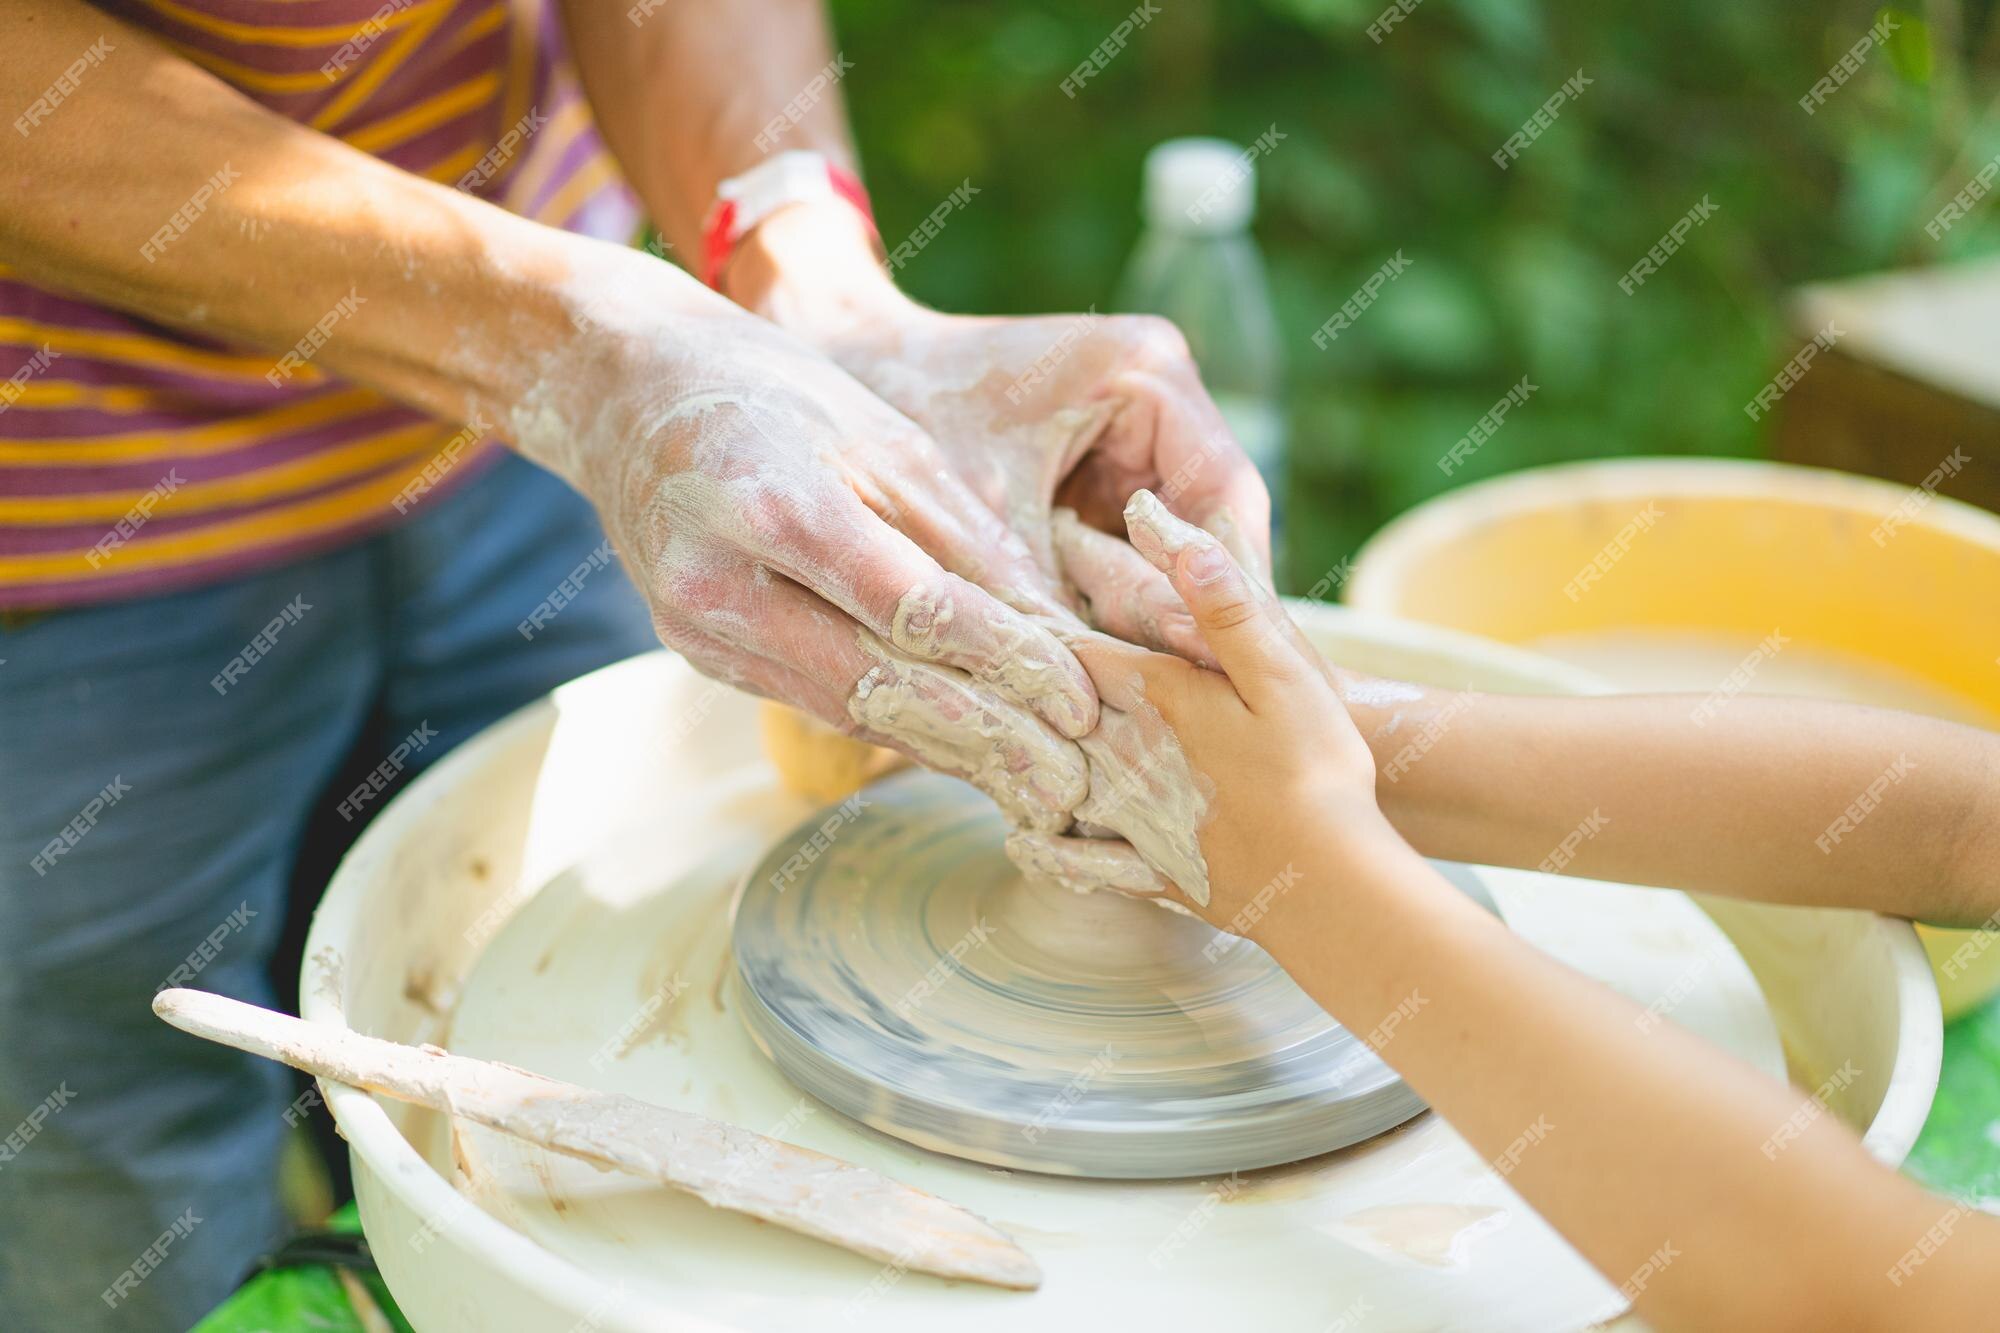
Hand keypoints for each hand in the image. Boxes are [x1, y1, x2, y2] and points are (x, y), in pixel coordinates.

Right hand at [523, 255, 1096, 830]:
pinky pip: (816, 700)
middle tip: (1070, 789)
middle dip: (986, 740)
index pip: (908, 607)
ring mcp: (700, 630)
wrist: (625, 392)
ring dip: (948, 754)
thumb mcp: (882, 436)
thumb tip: (1054, 627)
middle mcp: (722, 584)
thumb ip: (963, 535)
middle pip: (876, 681)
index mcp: (774, 506)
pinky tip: (965, 755)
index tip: (1080, 700)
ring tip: (1035, 790)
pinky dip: (896, 727)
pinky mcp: (702, 656)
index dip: (1002, 661)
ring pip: (847, 708)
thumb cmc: (772, 393)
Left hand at [725, 202, 1271, 658]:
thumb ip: (1043, 598)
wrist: (847, 363)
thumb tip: (1089, 709)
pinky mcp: (1109, 470)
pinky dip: (1114, 607)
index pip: (1222, 503)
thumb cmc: (902, 413)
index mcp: (1147, 373)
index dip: (1218, 598)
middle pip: (1211, 533)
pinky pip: (1133, 553)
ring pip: (1177, 553)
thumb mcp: (979, 514)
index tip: (1206, 677)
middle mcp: (1163, 397)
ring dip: (1154, 623)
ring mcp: (1141, 434)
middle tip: (1183, 709)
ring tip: (1147, 705)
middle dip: (1188, 620)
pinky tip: (1100, 673)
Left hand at [1012, 491, 1384, 935]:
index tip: (999, 603)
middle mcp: (1131, 756)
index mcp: (1158, 699)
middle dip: (1019, 689)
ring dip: (1021, 760)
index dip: (1039, 623)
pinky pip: (1090, 864)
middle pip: (1056, 712)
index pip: (1077, 650)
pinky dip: (1053, 853)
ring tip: (983, 739)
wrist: (1331, 886)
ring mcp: (1140, 820)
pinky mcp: (1162, 872)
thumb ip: (1221, 603)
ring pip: (1059, 781)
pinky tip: (1024, 844)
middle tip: (968, 666)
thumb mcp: (1283, 670)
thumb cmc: (1318, 768)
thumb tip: (1159, 523)